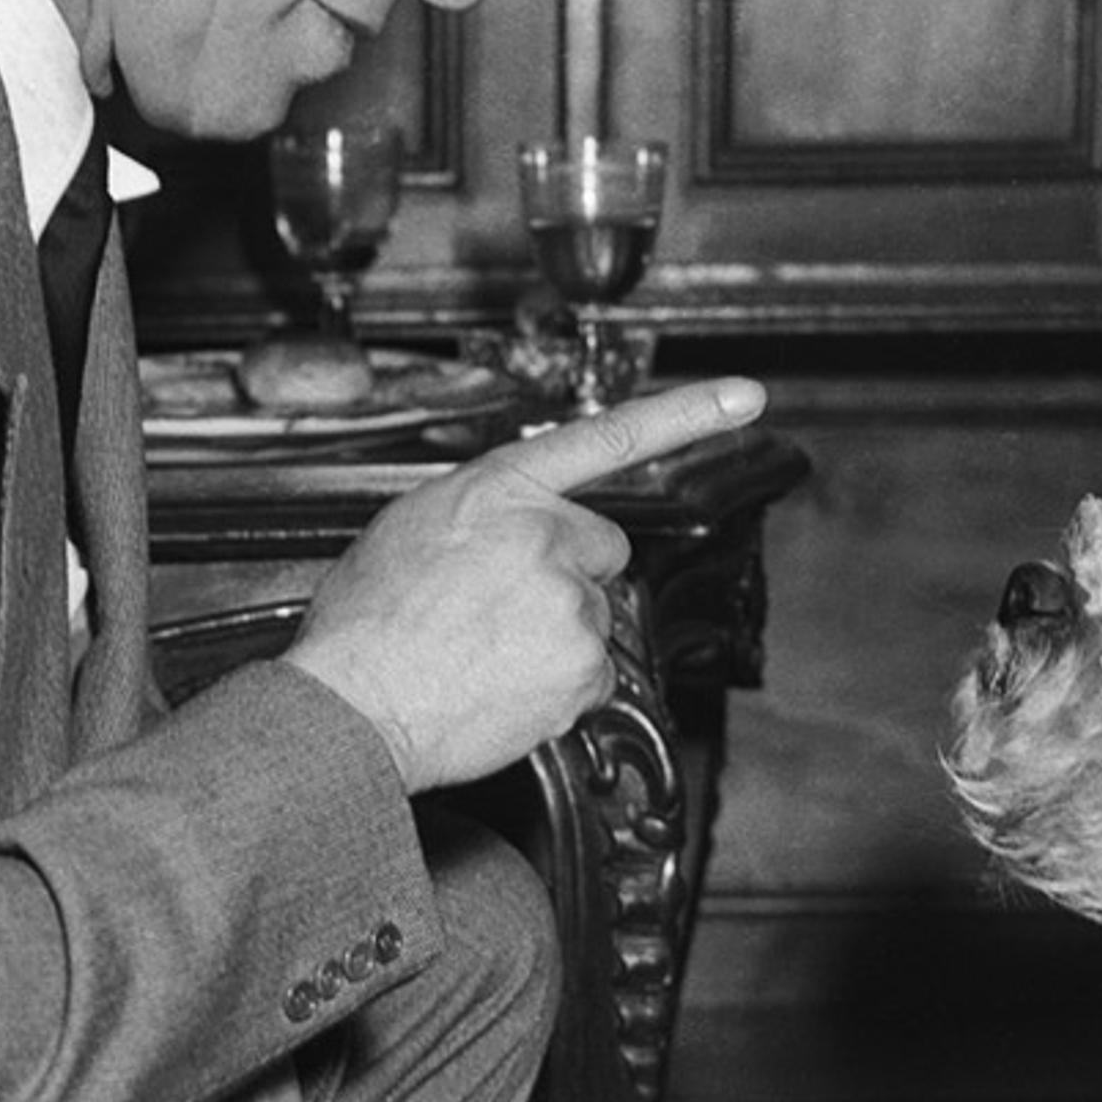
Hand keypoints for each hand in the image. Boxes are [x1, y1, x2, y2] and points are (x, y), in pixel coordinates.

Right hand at [279, 377, 766, 791]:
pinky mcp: (584, 666)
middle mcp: (546, 536)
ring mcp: (571, 603)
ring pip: (594, 617)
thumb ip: (479, 515)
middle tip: (500, 610)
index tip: (746, 398)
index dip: (685, 414)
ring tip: (484, 654)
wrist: (354, 703)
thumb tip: (505, 534)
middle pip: (602, 552)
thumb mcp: (409, 529)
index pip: (605, 438)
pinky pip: (594, 675)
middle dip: (567, 576)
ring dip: (554, 635)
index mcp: (498, 490)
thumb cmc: (365, 623)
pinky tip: (502, 686)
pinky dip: (559, 687)